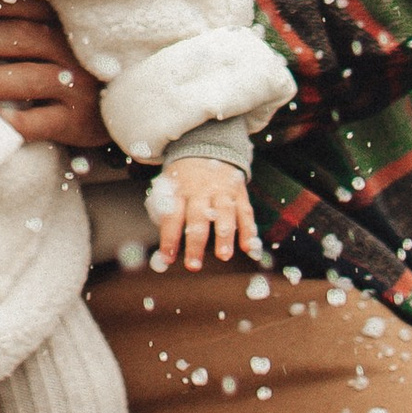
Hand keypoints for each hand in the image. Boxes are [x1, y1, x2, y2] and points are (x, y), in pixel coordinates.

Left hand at [0, 0, 104, 150]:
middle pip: (20, 37)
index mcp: (61, 21)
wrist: (123, 108)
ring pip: (29, 78)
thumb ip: (22, 20)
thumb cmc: (73, 64)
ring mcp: (76, 86)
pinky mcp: (75, 122)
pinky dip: (14, 122)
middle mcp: (70, 50)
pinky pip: (40, 123)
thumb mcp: (57, 35)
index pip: (19, 6)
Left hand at [149, 156, 261, 271]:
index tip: (167, 259)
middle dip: (195, 243)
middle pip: (198, 217)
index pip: (172, 215)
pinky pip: (246, 212)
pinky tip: (249, 248)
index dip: (169, 238)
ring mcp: (222, 191)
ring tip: (223, 256)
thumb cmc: (184, 178)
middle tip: (193, 265)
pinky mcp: (239, 192)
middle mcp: (200, 190)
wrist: (207, 147)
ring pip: (224, 214)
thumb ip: (167, 213)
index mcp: (179, 189)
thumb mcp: (169, 186)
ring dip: (224, 236)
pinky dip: (248, 230)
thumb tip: (163, 247)